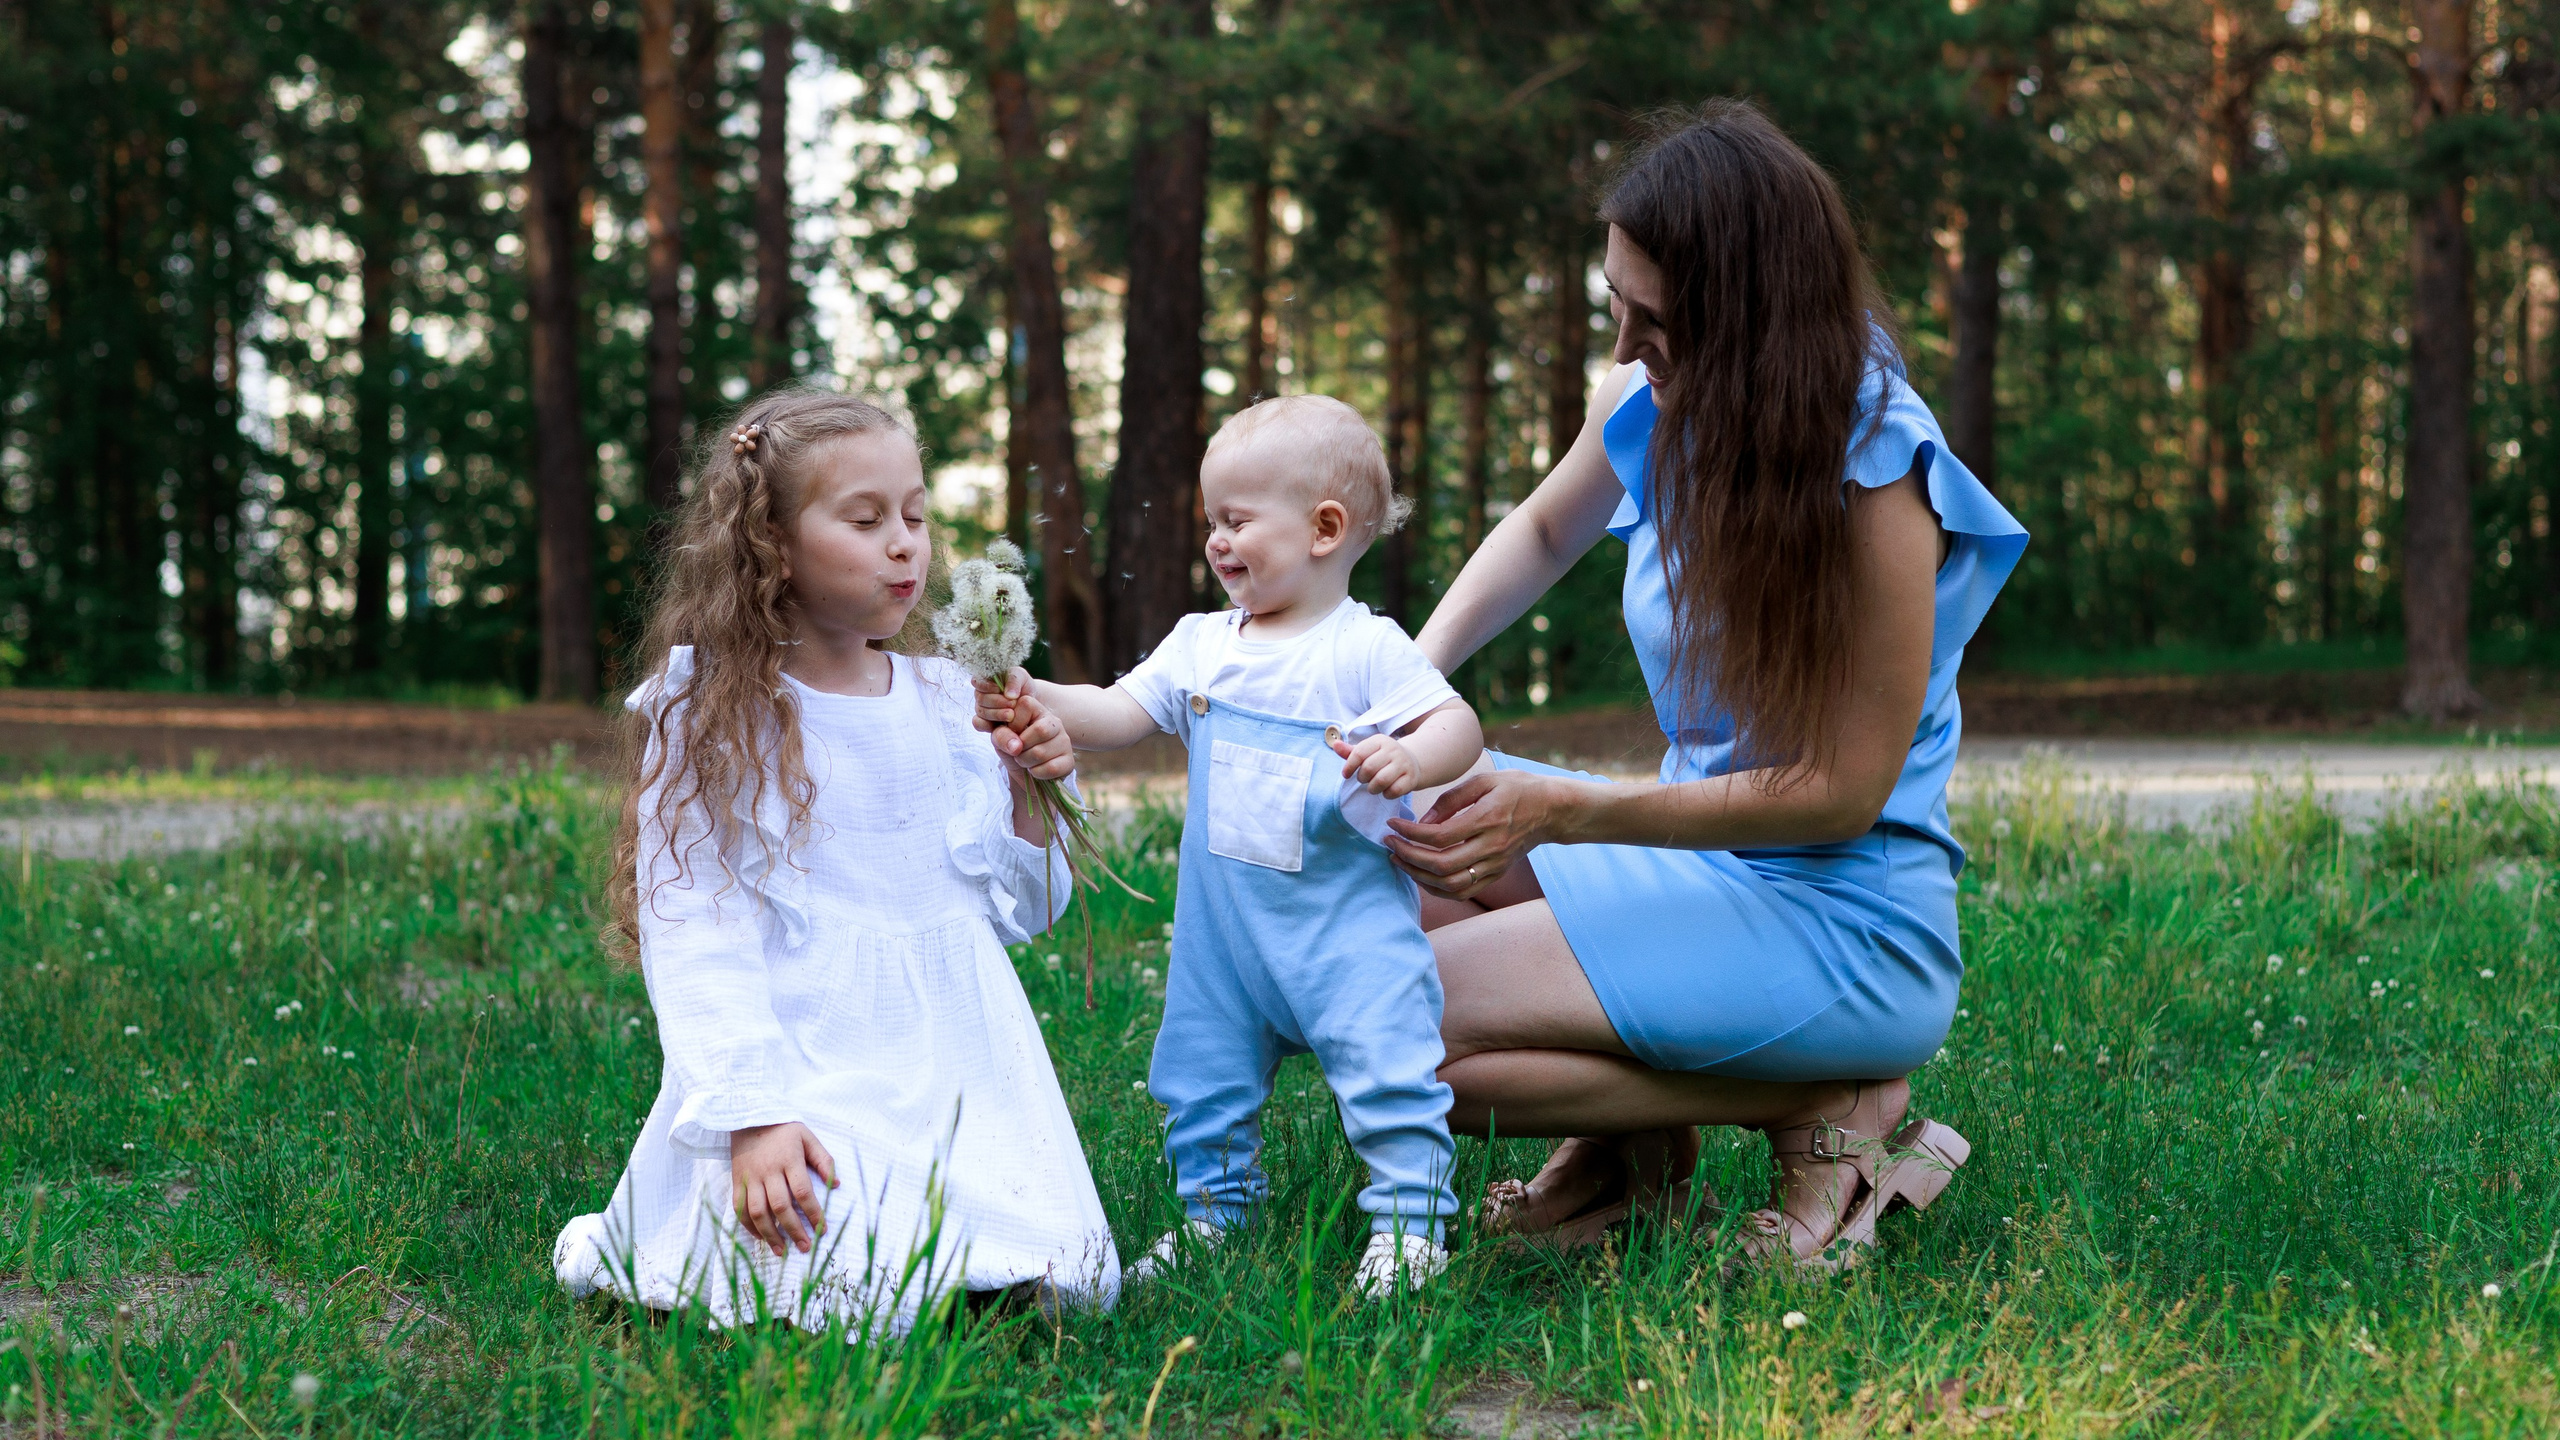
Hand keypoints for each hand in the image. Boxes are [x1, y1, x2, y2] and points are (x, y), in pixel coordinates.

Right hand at [730, 1121, 837, 1257]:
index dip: (813, 1213)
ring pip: (758, 1212)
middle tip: (806, 1248)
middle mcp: (768, 1171)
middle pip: (781, 1206)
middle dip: (794, 1230)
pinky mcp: (737, 1182)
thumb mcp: (808, 1137)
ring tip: (782, 1251)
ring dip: (770, 1235)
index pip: (803, 1192)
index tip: (823, 1229)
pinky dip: (749, 1226)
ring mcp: (750, 1178)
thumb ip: (823, 1160)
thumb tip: (837, 1185)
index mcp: (789, 1160)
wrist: (749, 1119)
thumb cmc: (784, 1130)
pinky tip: (761, 1238)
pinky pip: (740, 1208)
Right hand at [971, 667, 1032, 732]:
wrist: (1029, 702)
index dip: (986, 686)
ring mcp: (981, 708)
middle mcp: (981, 694)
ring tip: (1011, 715)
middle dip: (997, 702)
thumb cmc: (1023, 686)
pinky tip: (999, 726)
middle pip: (981, 699)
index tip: (999, 689)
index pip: (977, 682)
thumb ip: (1014, 681)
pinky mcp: (984, 722)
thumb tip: (1008, 695)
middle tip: (1012, 703)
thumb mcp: (1021, 677)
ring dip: (996, 714)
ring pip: (981, 712)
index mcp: (985, 680)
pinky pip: (978, 724)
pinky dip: (987, 725)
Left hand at [988, 685, 1075, 782]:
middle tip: (1018, 752)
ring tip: (1025, 761)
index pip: (1026, 704)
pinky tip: (1036, 770)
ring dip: (1026, 762)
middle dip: (1021, 746)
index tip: (1012, 733)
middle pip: (1040, 730)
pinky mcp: (1069, 761)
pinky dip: (1037, 773)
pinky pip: (1051, 768)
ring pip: (1042, 752)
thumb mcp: (1000, 740)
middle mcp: (1055, 723)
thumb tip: (1016, 746)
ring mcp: (1065, 742)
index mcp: (1038, 711)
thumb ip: (1001, 736)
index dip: (1014, 722)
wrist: (1023, 776)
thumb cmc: (1013, 751)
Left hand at [1333, 733, 1421, 797]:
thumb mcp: (1367, 751)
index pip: (1359, 753)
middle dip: (1362, 778)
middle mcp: (1393, 750)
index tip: (1346, 775)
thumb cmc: (1382, 757)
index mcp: (1380, 740)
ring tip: (1372, 787)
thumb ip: (1350, 751)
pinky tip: (1385, 791)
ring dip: (1372, 788)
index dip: (1349, 766)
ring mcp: (1404, 764)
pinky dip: (1386, 794)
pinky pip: (1394, 790)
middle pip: (1369, 768)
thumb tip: (1335, 744)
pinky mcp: (1411, 778)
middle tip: (1364, 779)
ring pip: (1382, 780)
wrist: (1412, 761)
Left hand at [1382, 768, 1567, 900]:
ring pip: (1450, 884)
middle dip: (1408, 856)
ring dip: (1419, 876)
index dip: (1410, 833)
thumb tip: (1423, 821)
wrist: (1552, 810)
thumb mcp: (1485, 780)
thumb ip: (1451, 799)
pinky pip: (1462, 891)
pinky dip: (1437, 889)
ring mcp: (1495, 864)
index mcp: (1487, 819)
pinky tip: (1421, 876)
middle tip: (1390, 844)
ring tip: (1399, 860)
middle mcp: (1492, 847)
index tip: (1393, 824)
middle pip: (1441, 864)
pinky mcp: (1496, 874)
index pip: (1440, 836)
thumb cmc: (1517, 789)